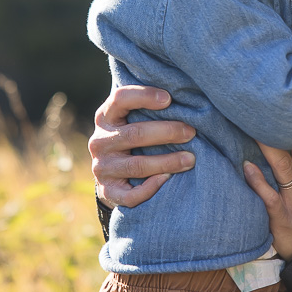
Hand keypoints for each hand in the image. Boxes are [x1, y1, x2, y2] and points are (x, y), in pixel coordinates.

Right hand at [88, 86, 195, 208]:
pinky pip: (131, 194)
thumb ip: (149, 109)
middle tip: (191, 132)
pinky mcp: (108, 191)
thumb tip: (185, 97)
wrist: (114, 175)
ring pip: (138, 165)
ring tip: (190, 159)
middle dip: (167, 132)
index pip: (120, 99)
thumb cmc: (135, 138)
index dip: (144, 96)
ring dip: (168, 161)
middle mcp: (100, 141)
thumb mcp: (132, 119)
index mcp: (106, 117)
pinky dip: (151, 188)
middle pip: (135, 134)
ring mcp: (102, 168)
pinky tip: (168, 179)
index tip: (169, 99)